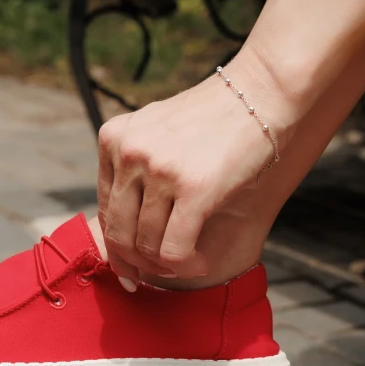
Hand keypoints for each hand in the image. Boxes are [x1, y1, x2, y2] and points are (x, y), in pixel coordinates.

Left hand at [97, 61, 285, 286]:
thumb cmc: (216, 118)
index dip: (117, 247)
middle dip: (139, 263)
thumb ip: (137, 168)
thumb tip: (124, 232)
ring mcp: (159, 169)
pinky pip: (174, 250)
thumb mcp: (159, 132)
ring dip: (167, 267)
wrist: (260, 93)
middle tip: (162, 272)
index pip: (104, 209)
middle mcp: (129, 152)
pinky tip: (200, 261)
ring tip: (190, 262)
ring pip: (146, 245)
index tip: (133, 268)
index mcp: (114, 138)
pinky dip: (185, 265)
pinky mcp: (194, 188)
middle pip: (119, 232)